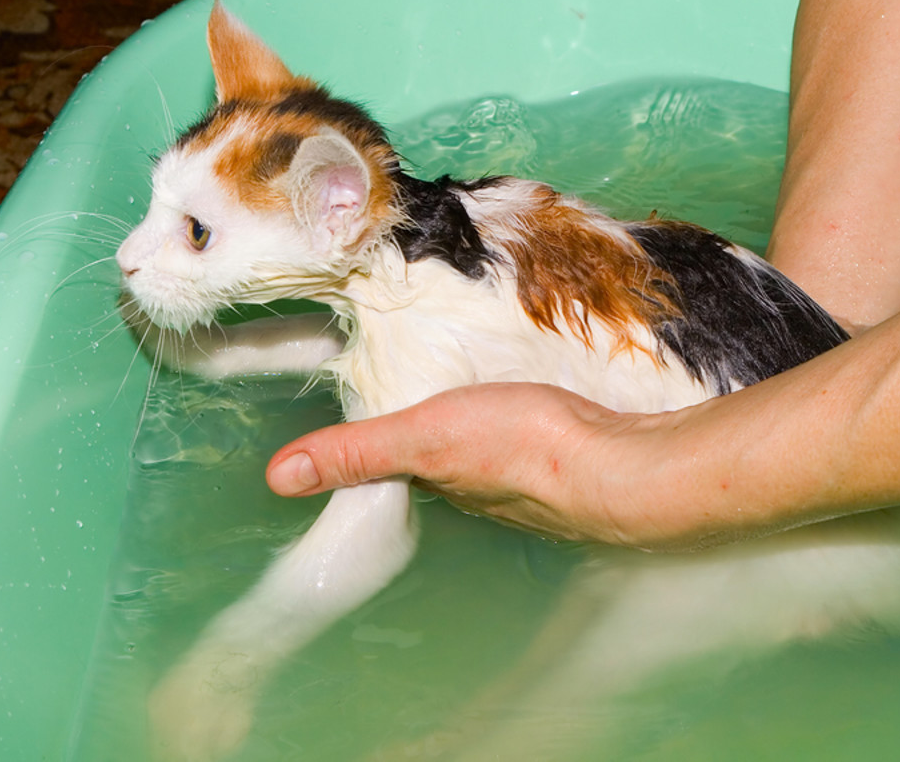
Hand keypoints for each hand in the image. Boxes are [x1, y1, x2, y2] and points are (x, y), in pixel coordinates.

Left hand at [267, 383, 711, 548]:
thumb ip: (358, 451)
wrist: (623, 465)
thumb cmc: (522, 448)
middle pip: (447, 468)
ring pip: (491, 458)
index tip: (376, 419)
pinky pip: (537, 446)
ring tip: (473, 403)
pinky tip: (535, 411)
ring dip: (480, 437)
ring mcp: (533, 484)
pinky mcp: (576, 461)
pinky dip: (525, 428)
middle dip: (434, 442)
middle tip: (425, 403)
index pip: (400, 471)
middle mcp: (484, 495)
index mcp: (443, 486)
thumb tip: (277, 479)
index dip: (384, 451)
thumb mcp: (425, 436)